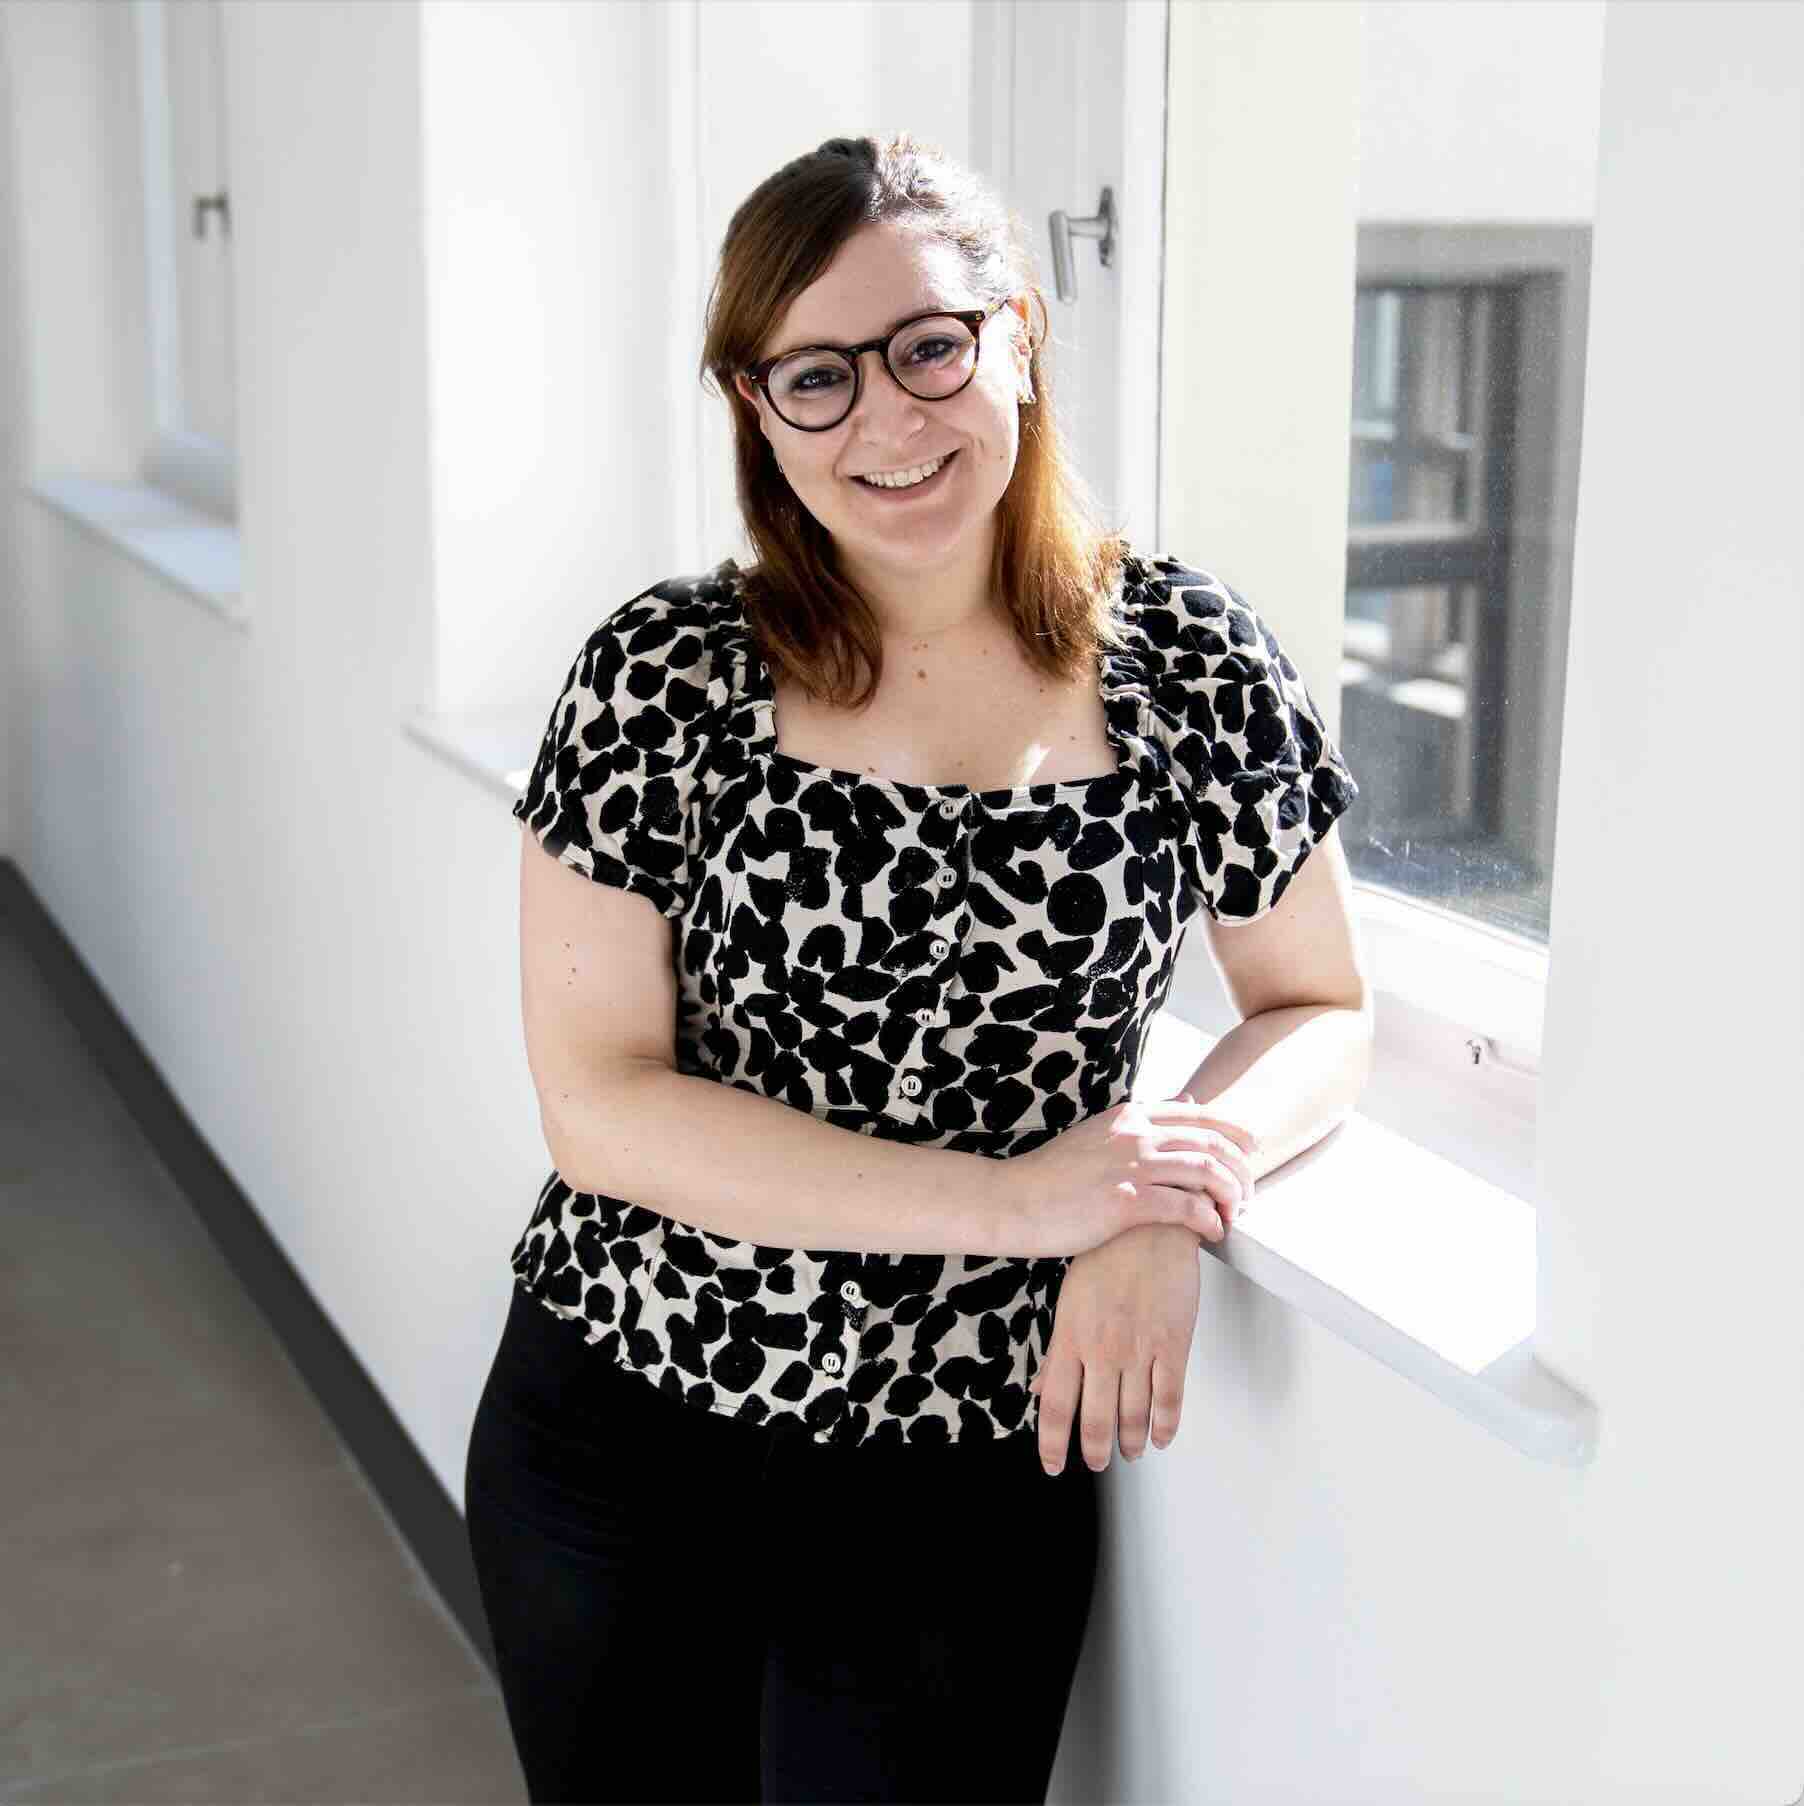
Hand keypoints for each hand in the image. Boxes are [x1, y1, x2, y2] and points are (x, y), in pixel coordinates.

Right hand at [1003, 1098, 1259, 1257]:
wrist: (1012, 1201)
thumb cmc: (1051, 1177)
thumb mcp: (1097, 1135)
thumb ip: (1138, 1123)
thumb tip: (1182, 1103)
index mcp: (1129, 1116)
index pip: (1200, 1115)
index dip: (1235, 1133)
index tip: (1252, 1153)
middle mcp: (1135, 1134)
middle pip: (1212, 1141)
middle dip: (1242, 1169)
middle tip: (1249, 1194)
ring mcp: (1130, 1166)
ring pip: (1207, 1171)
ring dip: (1231, 1196)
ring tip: (1235, 1216)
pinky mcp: (1125, 1202)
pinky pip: (1186, 1208)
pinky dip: (1209, 1220)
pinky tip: (1212, 1233)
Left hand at [1029, 1221, 1202, 1474]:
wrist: (1147, 1226)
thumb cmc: (1105, 1258)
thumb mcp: (1069, 1303)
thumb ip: (1057, 1353)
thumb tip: (1039, 1389)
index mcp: (1072, 1340)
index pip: (1056, 1407)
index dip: (1054, 1444)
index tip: (1053, 1465)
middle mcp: (1103, 1351)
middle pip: (1096, 1421)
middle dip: (1095, 1451)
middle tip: (1096, 1463)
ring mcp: (1140, 1351)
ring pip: (1134, 1416)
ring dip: (1131, 1442)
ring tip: (1130, 1453)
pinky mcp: (1172, 1345)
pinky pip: (1170, 1398)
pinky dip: (1165, 1426)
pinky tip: (1161, 1437)